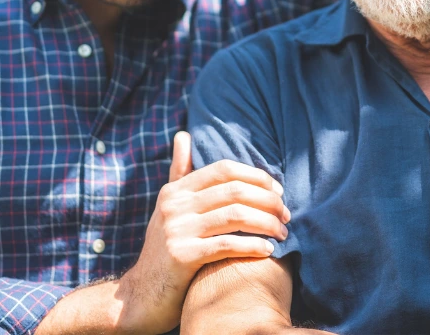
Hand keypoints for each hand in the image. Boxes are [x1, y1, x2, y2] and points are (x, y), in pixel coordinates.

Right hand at [116, 132, 289, 333]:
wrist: (142, 294)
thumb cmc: (164, 248)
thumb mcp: (169, 207)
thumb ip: (180, 172)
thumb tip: (184, 135)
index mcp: (176, 190)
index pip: (224, 169)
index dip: (256, 176)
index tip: (278, 191)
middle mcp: (174, 205)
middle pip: (235, 191)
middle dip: (268, 201)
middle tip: (287, 215)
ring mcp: (176, 230)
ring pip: (235, 216)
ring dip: (267, 224)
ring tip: (283, 233)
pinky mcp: (181, 256)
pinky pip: (226, 245)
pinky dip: (252, 246)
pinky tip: (268, 250)